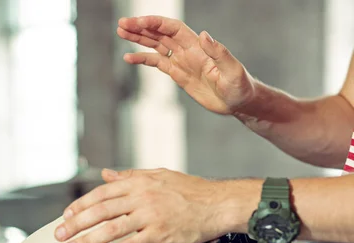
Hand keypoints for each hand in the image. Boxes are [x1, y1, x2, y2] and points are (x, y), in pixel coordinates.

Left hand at [54, 168, 238, 242]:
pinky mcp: (160, 234)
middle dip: (76, 224)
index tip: (66, 216)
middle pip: (100, 211)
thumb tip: (105, 175)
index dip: (81, 205)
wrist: (218, 203)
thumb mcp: (158, 175)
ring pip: (110, 229)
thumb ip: (130, 176)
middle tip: (59, 236)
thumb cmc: (190, 190)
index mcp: (138, 182)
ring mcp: (149, 215)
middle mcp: (140, 197)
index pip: (101, 193)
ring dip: (87, 240)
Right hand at [117, 15, 254, 114]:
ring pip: (156, 45)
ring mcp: (182, 62)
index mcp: (198, 47)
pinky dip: (143, 59)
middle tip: (121, 24)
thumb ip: (218, 52)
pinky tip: (129, 57)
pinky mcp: (178, 75)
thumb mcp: (232, 70)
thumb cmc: (239, 86)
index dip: (155, 23)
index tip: (138, 22)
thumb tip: (203, 35)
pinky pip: (157, 63)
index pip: (172, 29)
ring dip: (139, 38)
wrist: (238, 102)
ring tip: (121, 33)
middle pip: (160, 33)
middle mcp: (188, 50)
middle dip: (141, 27)